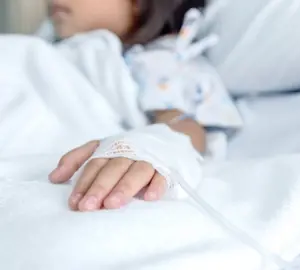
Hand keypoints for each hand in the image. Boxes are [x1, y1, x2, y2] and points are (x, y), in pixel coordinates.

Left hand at [49, 141, 166, 211]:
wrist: (168, 136)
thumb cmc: (128, 149)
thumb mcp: (101, 147)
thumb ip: (77, 159)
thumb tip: (54, 177)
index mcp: (111, 149)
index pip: (95, 165)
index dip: (84, 183)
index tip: (75, 203)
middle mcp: (129, 153)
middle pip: (113, 169)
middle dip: (100, 187)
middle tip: (89, 206)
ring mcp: (149, 159)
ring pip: (137, 171)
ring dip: (125, 187)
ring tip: (113, 204)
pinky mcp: (167, 167)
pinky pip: (163, 176)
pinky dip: (157, 185)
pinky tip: (150, 197)